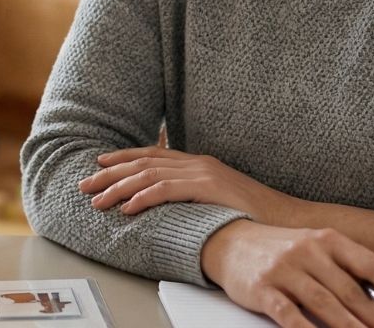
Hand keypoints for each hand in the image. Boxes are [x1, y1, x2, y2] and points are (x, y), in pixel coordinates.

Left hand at [79, 145, 290, 221]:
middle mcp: (196, 162)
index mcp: (197, 163)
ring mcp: (202, 172)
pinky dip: (143, 197)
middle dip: (111, 174)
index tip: (100, 165)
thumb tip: (170, 204)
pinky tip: (127, 207)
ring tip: (97, 200)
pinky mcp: (208, 188)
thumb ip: (195, 195)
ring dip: (119, 188)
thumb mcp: (219, 199)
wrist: (288, 219)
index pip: (152, 155)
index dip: (123, 158)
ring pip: (149, 175)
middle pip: (143, 163)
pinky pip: (167, 190)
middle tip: (85, 184)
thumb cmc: (254, 216)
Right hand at [201, 220, 373, 327]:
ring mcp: (283, 268)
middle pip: (351, 292)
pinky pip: (290, 314)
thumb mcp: (313, 249)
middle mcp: (306, 249)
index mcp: (325, 238)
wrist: (227, 242)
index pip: (371, 264)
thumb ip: (344, 271)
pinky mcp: (262, 288)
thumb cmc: (280, 251)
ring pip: (325, 304)